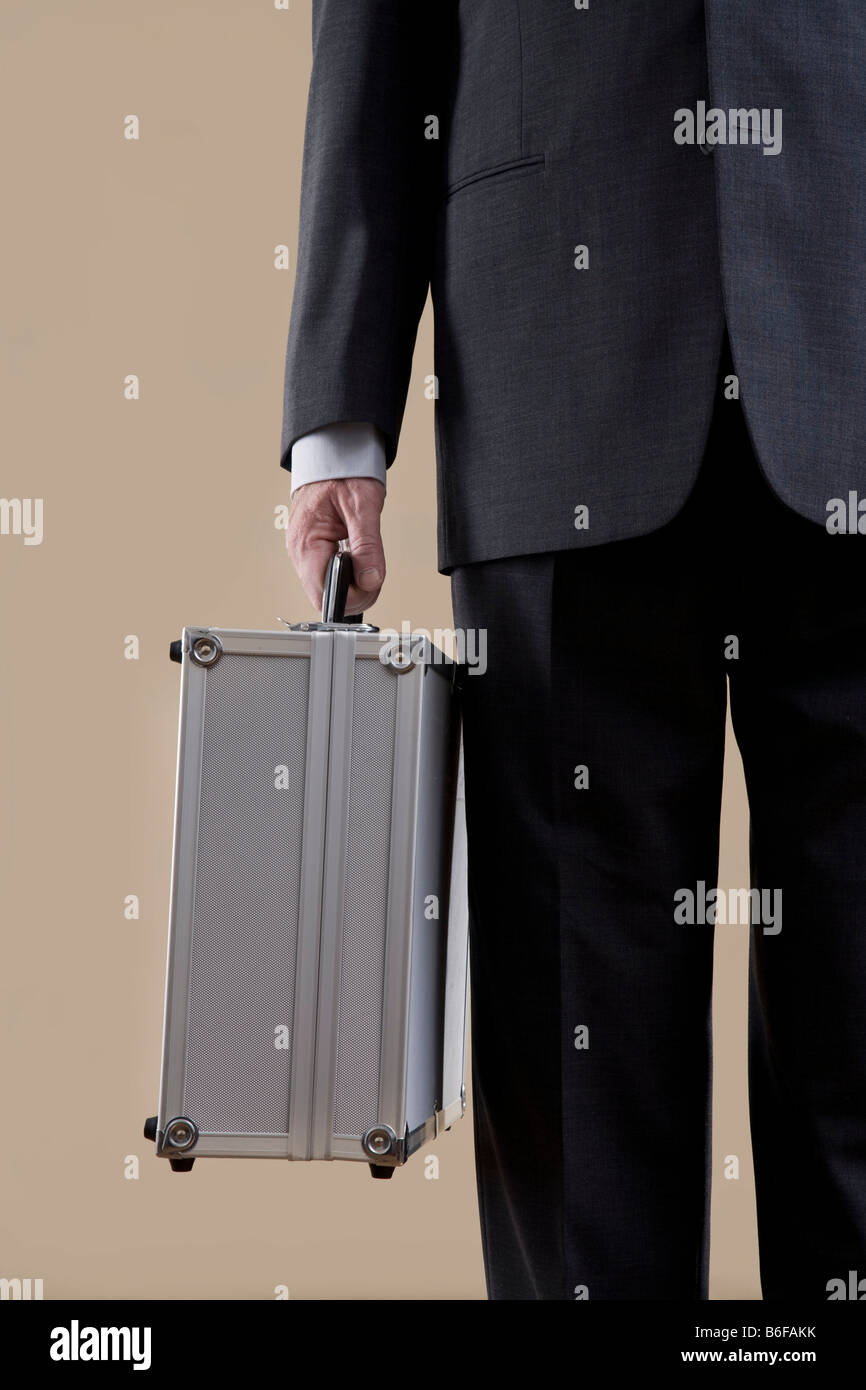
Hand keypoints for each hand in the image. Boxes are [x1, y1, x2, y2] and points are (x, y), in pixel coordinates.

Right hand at [286, 477, 385, 615]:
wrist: (333, 455)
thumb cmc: (343, 473)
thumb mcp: (363, 507)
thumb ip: (368, 547)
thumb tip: (371, 580)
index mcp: (306, 543)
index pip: (323, 594)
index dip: (349, 596)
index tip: (369, 582)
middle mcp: (299, 552)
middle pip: (325, 596)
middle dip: (354, 592)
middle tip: (373, 571)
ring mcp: (303, 553)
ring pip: (327, 589)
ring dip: (351, 584)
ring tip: (365, 562)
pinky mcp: (311, 551)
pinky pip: (327, 575)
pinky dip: (346, 575)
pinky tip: (356, 560)